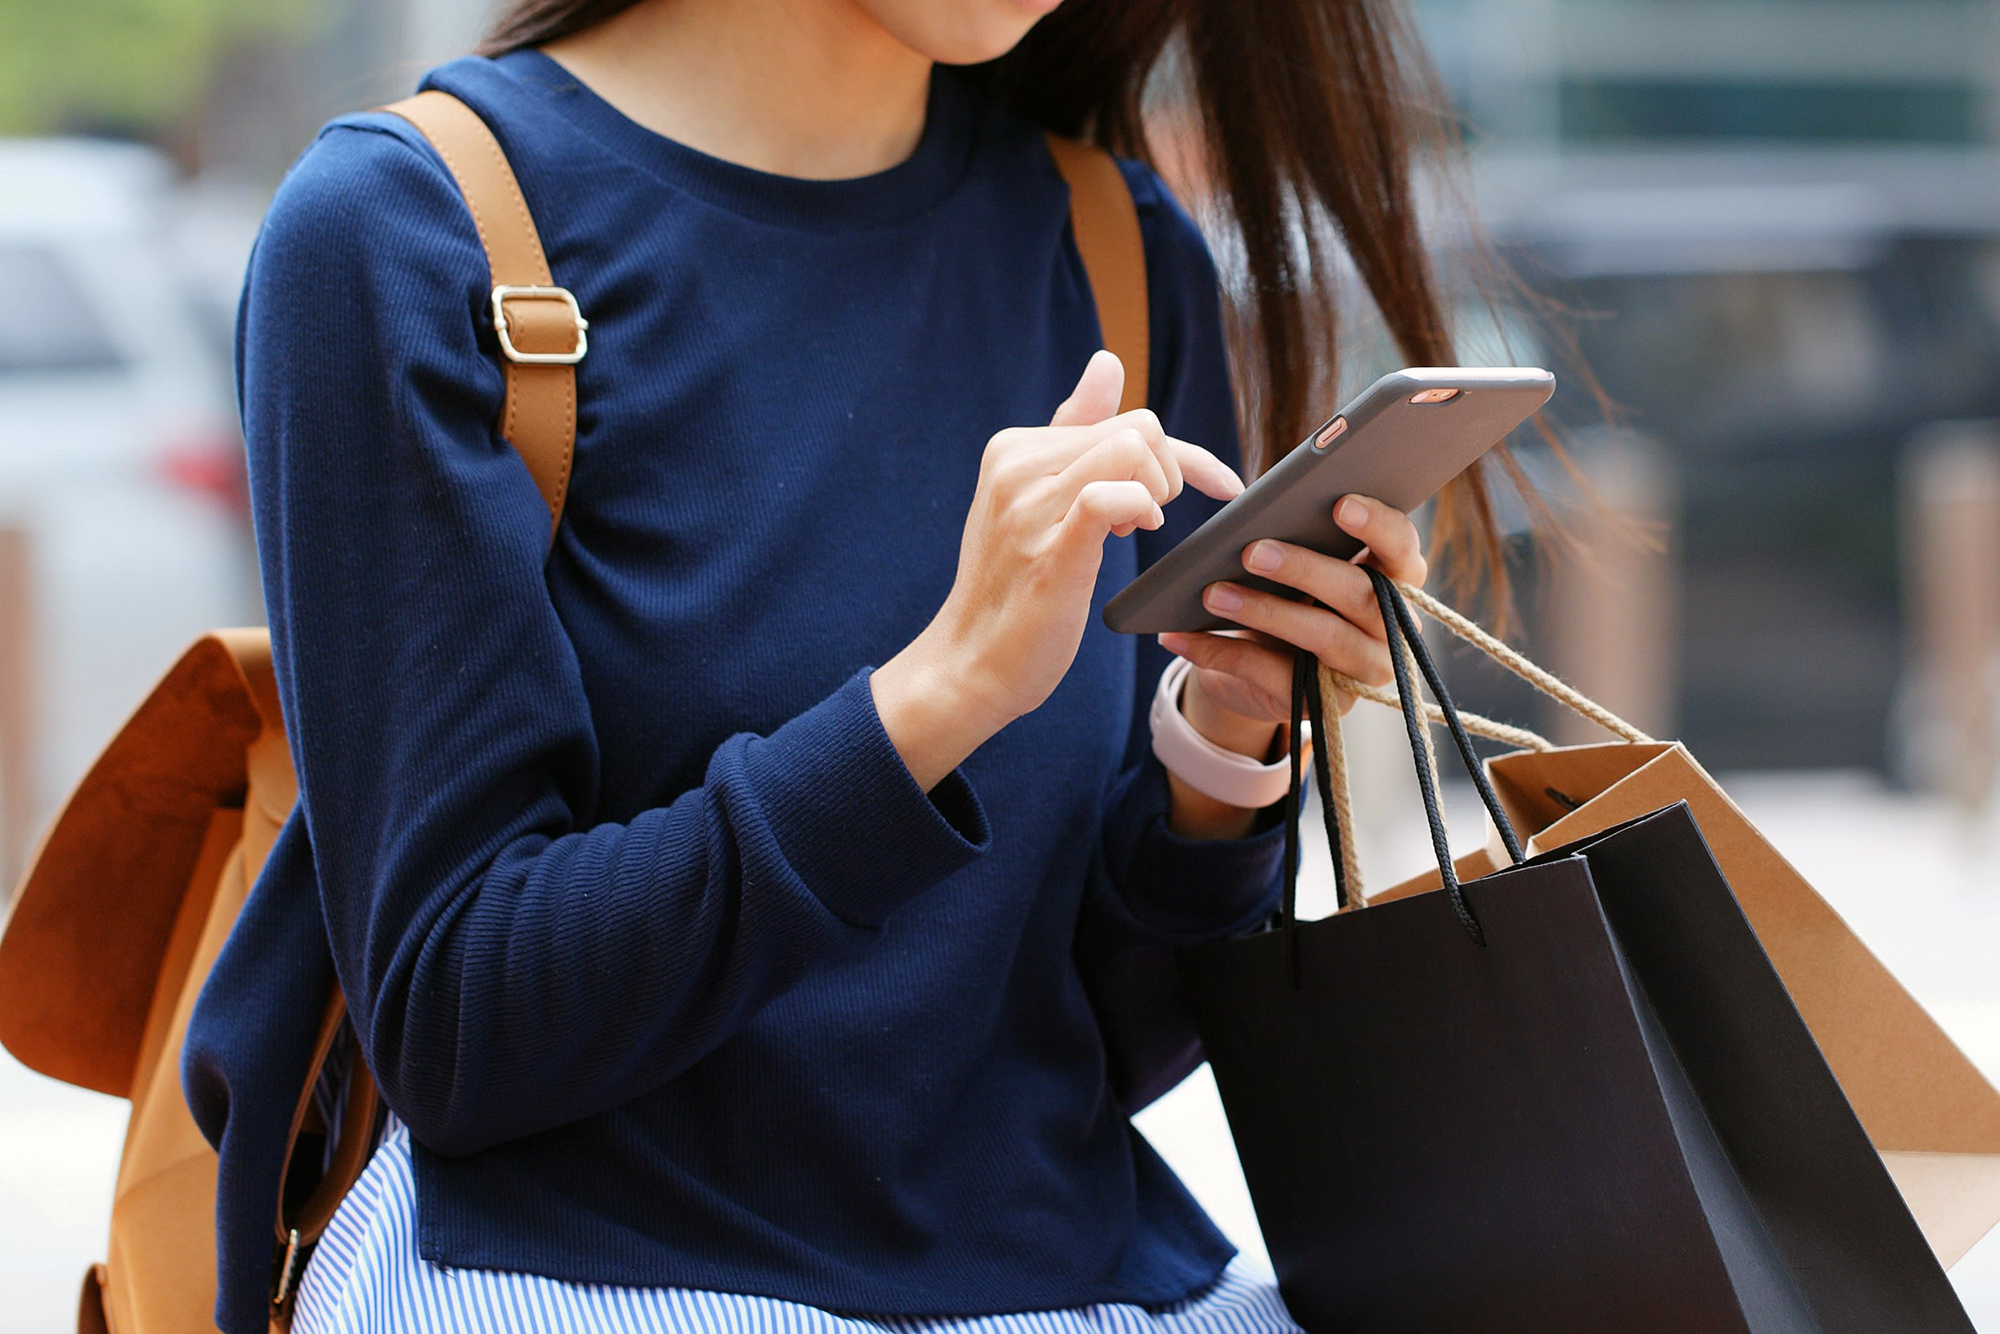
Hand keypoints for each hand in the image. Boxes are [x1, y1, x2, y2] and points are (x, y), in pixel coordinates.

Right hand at [872, 350, 1243, 788]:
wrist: (971, 663)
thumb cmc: (1014, 587)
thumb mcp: (1039, 500)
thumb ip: (1074, 433)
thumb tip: (1106, 363)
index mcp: (1015, 447)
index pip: (1120, 416)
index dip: (1178, 452)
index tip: (1215, 485)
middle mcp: (1016, 465)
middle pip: (1136, 427)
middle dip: (1169, 472)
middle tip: (1148, 522)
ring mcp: (1029, 506)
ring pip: (1132, 448)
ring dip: (1158, 491)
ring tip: (1136, 530)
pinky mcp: (1050, 549)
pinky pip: (1113, 495)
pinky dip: (1142, 508)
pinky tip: (1135, 533)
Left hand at [1158, 495, 1429, 731]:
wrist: (1258, 666)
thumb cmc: (1284, 593)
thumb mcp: (1292, 564)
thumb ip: (1293, 536)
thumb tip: (1252, 514)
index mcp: (1394, 578)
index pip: (1402, 548)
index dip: (1378, 525)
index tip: (1340, 504)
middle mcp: (1393, 627)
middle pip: (1361, 594)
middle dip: (1304, 568)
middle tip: (1252, 551)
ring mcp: (1364, 671)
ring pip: (1325, 637)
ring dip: (1264, 612)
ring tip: (1212, 592)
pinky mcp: (1326, 705)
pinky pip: (1278, 678)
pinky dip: (1223, 654)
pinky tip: (1181, 636)